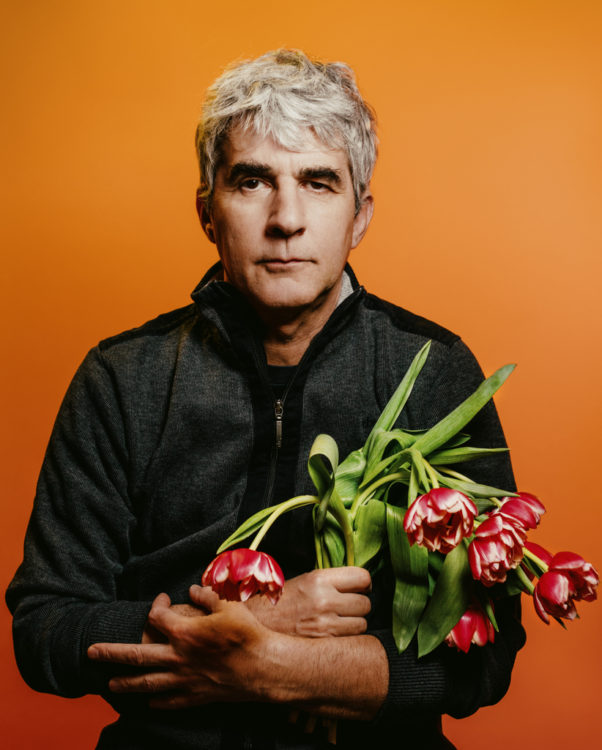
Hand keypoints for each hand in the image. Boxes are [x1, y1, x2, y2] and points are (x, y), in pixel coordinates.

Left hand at [88, 589, 272, 708]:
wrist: (263, 667)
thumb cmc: (247, 633)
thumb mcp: (228, 606)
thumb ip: (207, 596)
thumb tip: (192, 589)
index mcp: (185, 632)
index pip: (157, 617)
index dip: (156, 606)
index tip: (161, 601)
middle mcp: (178, 657)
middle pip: (137, 655)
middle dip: (112, 653)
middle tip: (91, 653)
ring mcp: (185, 679)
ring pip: (147, 683)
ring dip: (126, 682)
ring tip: (109, 684)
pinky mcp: (195, 695)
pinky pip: (169, 700)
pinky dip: (156, 701)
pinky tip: (148, 700)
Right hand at [236, 567, 371, 636]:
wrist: (255, 627)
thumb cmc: (280, 603)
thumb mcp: (303, 582)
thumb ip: (330, 581)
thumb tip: (359, 584)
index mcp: (319, 579)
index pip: (362, 577)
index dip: (364, 584)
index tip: (360, 588)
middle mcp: (324, 599)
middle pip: (366, 603)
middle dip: (359, 606)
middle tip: (346, 608)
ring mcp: (325, 625)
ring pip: (362, 624)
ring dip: (354, 624)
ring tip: (338, 623)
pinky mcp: (324, 645)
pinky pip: (352, 640)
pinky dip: (347, 639)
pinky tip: (333, 636)